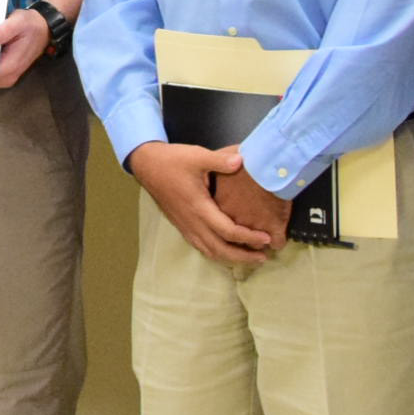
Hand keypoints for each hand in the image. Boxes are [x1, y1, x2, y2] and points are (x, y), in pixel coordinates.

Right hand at [126, 141, 277, 263]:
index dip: (248, 237)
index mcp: (199, 207)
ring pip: (210, 251)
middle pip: (220, 250)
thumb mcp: (197, 156)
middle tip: (263, 257)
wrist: (146, 165)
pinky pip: (201, 247)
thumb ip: (220, 160)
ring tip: (249, 257)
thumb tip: (242, 161)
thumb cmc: (172, 161)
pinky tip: (226, 250)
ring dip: (230, 258)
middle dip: (243, 257)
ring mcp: (185, 226)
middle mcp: (192, 222)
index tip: (266, 238)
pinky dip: (217, 253)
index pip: (228, 231)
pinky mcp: (181, 226)